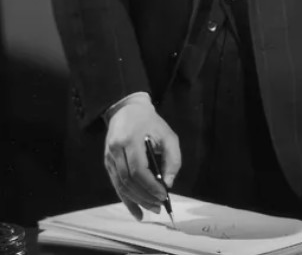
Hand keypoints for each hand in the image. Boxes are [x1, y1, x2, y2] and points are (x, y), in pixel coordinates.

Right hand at [104, 101, 180, 220]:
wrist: (127, 109)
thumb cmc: (150, 123)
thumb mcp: (167, 134)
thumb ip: (172, 158)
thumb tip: (168, 183)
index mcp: (130, 140)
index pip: (137, 169)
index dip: (150, 185)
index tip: (163, 195)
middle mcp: (115, 150)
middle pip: (128, 180)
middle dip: (145, 196)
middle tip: (159, 205)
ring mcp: (109, 157)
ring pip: (121, 186)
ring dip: (137, 201)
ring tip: (152, 209)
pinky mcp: (107, 163)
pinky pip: (116, 185)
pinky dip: (127, 200)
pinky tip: (137, 212)